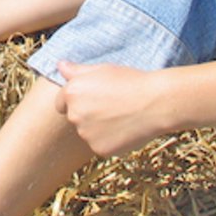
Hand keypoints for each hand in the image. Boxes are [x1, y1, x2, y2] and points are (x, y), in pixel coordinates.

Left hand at [55, 60, 172, 156]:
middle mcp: (74, 114)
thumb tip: (60, 66)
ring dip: (98, 128)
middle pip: (74, 118)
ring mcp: (86, 134)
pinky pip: (100, 145)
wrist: (155, 102)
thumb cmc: (131, 81)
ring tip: (121, 116)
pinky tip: (125, 129)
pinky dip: (110, 140)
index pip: (61, 103)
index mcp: (71, 93)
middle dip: (87, 114)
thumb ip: (76, 70)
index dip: (76, 101)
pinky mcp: (99, 149)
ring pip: (87, 133)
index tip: (92, 99)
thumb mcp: (102, 69)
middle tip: (111, 106)